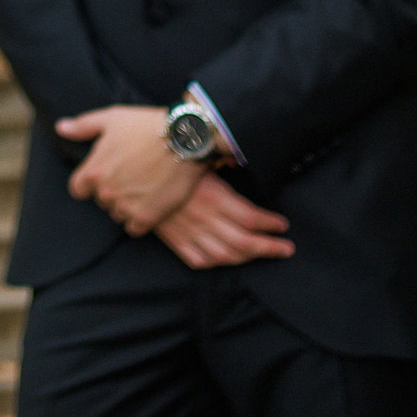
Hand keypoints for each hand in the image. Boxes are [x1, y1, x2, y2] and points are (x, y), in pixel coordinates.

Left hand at [57, 105, 205, 236]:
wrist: (185, 140)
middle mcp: (107, 192)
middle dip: (113, 191)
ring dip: (128, 205)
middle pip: (102, 201)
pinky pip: (135, 228)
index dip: (90, 183)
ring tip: (146, 185)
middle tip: (133, 174)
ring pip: (118, 214)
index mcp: (94, 170)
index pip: (79, 189)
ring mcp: (126, 206)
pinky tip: (152, 201)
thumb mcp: (112, 118)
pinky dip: (141, 219)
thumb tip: (61, 128)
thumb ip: (83, 126)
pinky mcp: (147, 217)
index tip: (106, 175)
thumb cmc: (147, 125)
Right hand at [153, 168, 294, 268]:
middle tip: (286, 249)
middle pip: (244, 242)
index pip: (251, 218)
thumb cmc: (168, 158)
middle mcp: (204, 218)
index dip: (270, 224)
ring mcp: (188, 231)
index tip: (282, 224)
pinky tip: (224, 259)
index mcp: (214, 196)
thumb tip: (237, 154)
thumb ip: (221, 156)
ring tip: (262, 254)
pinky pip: (197, 259)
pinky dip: (214, 262)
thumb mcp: (200, 154)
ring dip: (247, 258)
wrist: (130, 171)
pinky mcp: (173, 238)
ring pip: (224, 254)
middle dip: (269, 248)